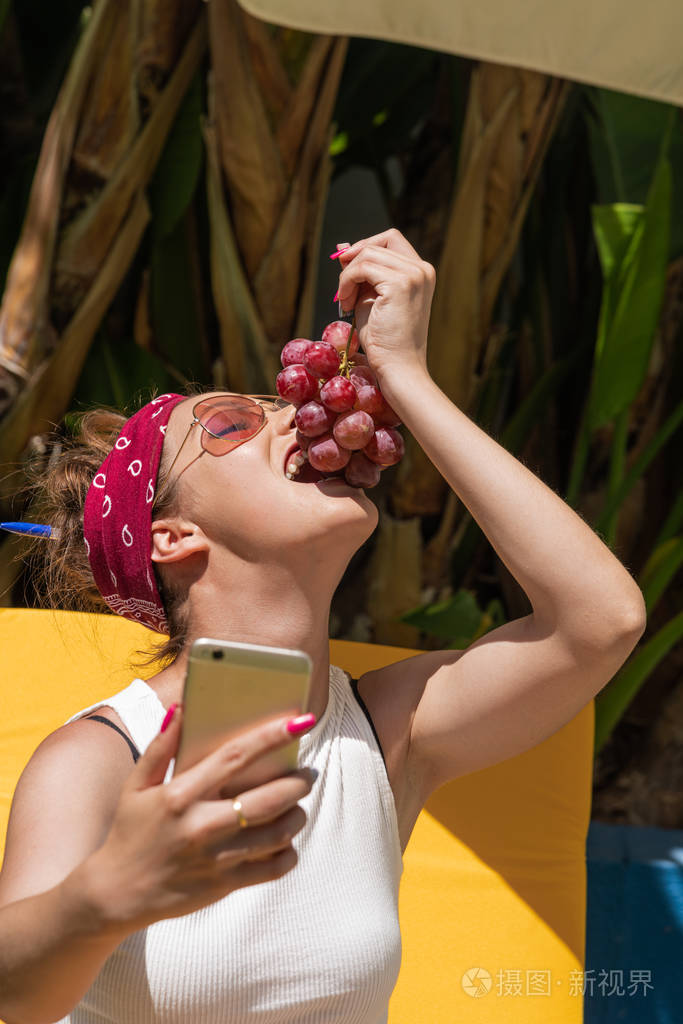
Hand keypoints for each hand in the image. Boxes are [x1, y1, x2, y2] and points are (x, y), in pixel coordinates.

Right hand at [79, 706, 314, 934]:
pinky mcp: (223, 886)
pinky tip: (285, 842)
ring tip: (297, 805)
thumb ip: (162, 746)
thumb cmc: (129, 831)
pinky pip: (273, 869)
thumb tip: (183, 709)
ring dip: (297, 815)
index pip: (236, 756)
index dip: (272, 736)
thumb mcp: (136, 784)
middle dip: (298, 782)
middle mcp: (200, 825)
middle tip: (307, 773)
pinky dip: (288, 853)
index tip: (301, 721)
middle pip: (268, 798)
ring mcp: (214, 858)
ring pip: (277, 833)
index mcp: (180, 794)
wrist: (114, 894)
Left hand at [335, 228, 435, 382]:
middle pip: (379, 242)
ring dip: (347, 275)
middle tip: (342, 290)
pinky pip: (362, 267)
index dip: (365, 248)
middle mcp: (422, 269)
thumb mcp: (368, 299)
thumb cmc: (385, 341)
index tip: (347, 270)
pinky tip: (346, 305)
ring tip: (345, 302)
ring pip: (367, 252)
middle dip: (353, 261)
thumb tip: (341, 247)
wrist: (398, 368)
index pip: (391, 239)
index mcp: (421, 272)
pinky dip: (347, 282)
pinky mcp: (401, 283)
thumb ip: (360, 272)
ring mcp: (414, 275)